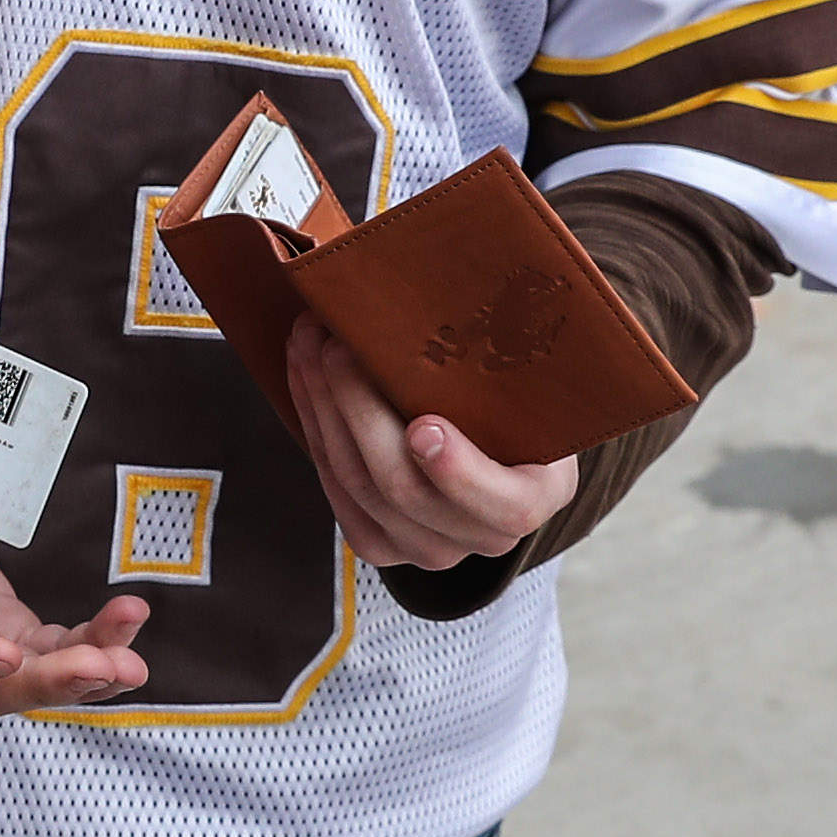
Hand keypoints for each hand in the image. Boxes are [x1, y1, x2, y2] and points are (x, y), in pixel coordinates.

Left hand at [278, 315, 575, 571]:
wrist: (494, 444)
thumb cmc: (516, 403)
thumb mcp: (532, 386)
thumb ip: (506, 363)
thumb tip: (452, 288)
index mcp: (532, 501)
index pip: (505, 506)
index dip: (459, 472)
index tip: (423, 426)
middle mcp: (481, 538)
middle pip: (404, 487)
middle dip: (358, 407)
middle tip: (336, 344)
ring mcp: (426, 549)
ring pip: (357, 484)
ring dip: (324, 405)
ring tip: (309, 341)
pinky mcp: (378, 542)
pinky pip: (334, 489)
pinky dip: (314, 425)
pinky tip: (303, 374)